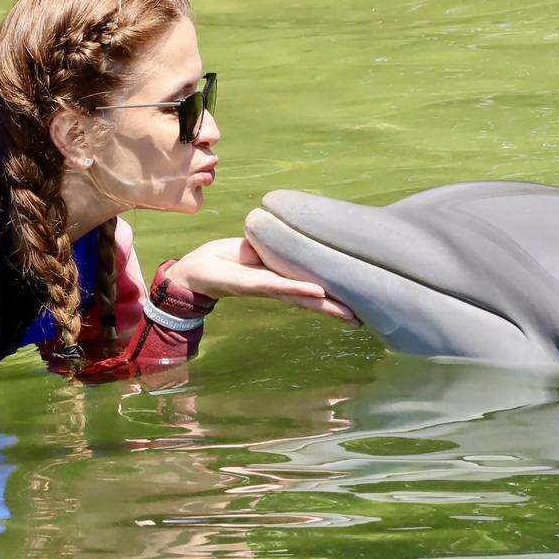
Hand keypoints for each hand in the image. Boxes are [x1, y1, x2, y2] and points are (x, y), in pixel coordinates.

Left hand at [167, 238, 360, 325]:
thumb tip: (296, 238)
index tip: (355, 306)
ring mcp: (267, 287)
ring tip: (349, 313)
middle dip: (336, 309)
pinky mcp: (253, 284)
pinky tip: (319, 293)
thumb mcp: (258, 250)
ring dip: (326, 305)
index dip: (333, 298)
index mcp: (281, 279)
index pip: (311, 290)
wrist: (197, 269)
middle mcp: (278, 287)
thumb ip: (277, 250)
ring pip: (302, 298)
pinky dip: (300, 289)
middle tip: (361, 320)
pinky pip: (280, 286)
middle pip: (312, 300)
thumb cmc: (228, 259)